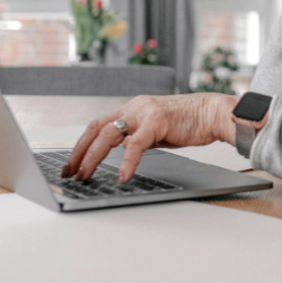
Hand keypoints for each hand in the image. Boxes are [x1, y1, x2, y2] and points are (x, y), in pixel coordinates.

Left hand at [62, 93, 237, 182]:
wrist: (212, 113)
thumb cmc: (188, 124)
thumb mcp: (156, 132)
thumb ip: (137, 138)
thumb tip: (122, 152)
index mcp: (132, 109)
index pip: (98, 125)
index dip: (81, 145)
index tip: (71, 164)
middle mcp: (134, 107)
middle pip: (96, 128)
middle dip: (79, 152)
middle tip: (68, 173)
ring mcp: (144, 112)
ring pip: (108, 134)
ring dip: (93, 157)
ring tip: (86, 175)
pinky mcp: (157, 121)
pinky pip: (136, 143)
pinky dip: (126, 161)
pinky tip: (122, 175)